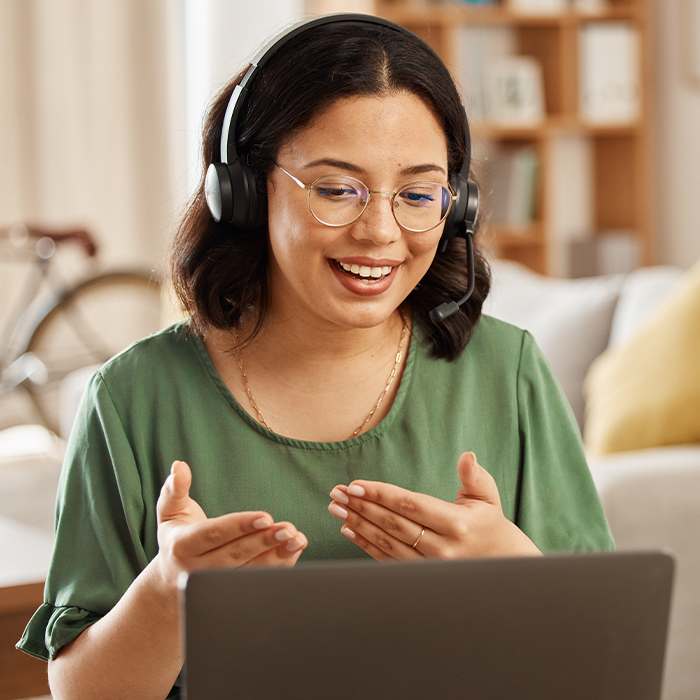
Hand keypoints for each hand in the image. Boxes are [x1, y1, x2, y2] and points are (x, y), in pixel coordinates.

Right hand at [154, 460, 307, 587]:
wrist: (171, 582)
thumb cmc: (176, 536)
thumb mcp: (169, 511)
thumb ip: (174, 488)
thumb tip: (179, 466)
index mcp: (181, 546)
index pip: (214, 534)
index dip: (240, 526)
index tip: (265, 517)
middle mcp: (196, 570)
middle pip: (234, 556)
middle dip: (263, 542)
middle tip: (288, 529)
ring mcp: (214, 586)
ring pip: (248, 573)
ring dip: (276, 557)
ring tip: (297, 540)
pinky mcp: (230, 594)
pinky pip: (256, 582)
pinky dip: (278, 568)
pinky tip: (294, 551)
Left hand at [328, 452, 540, 560]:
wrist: (498, 562)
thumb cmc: (487, 521)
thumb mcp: (487, 496)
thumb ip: (474, 476)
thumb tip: (467, 457)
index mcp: (456, 524)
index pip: (409, 505)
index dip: (380, 494)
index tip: (355, 485)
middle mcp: (440, 547)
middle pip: (392, 524)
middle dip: (361, 506)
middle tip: (337, 493)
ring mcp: (428, 565)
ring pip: (386, 542)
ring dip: (357, 524)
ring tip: (336, 508)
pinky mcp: (419, 574)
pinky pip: (387, 559)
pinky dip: (364, 544)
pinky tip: (348, 530)